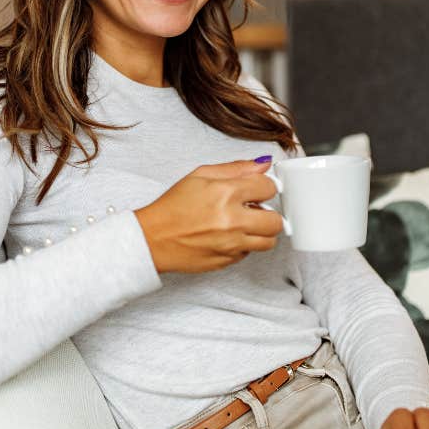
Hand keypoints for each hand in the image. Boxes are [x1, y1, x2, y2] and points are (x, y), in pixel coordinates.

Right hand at [135, 160, 283, 273]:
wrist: (152, 239)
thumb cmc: (172, 207)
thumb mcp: (199, 176)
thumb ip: (235, 169)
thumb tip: (262, 166)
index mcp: (226, 193)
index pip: (269, 188)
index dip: (265, 187)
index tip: (259, 189)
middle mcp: (232, 221)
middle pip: (276, 220)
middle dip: (269, 213)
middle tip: (256, 210)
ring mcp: (231, 244)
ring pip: (269, 242)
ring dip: (262, 232)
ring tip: (246, 225)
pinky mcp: (227, 261)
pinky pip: (249, 254)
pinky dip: (245, 245)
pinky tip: (229, 237)